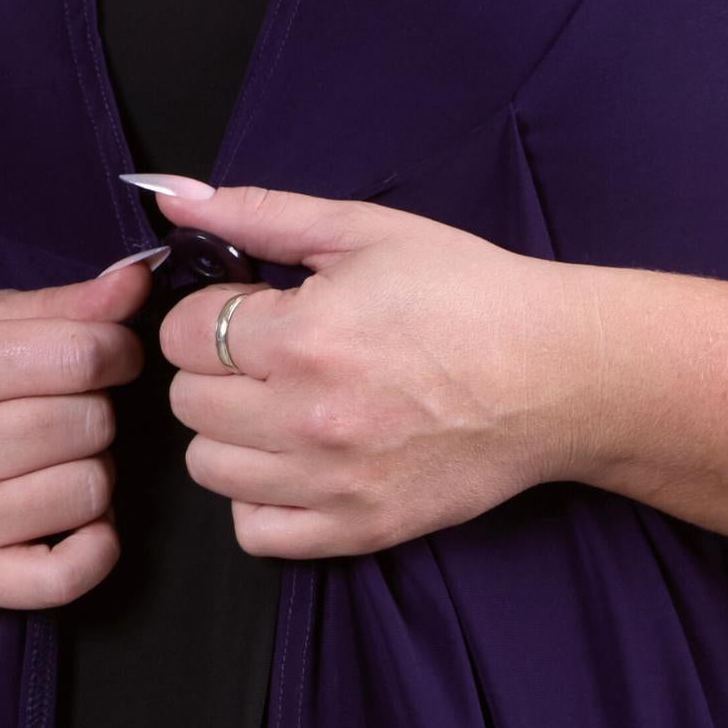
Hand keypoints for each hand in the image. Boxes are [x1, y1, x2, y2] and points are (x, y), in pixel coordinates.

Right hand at [0, 255, 154, 607]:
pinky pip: (68, 576)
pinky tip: (81, 522)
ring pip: (89, 492)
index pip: (80, 354)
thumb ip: (58, 304)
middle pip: (90, 424)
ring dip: (92, 474)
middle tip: (64, 413)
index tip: (107, 357)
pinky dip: (96, 548)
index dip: (117, 350)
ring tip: (55, 462)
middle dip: (96, 411)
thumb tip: (137, 280)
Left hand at [144, 179, 583, 559]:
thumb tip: (170, 195)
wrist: (557, 373)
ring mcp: (331, 483)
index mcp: (302, 337)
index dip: (211, 312)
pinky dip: (261, 499)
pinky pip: (255, 532)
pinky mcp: (358, 529)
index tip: (254, 310)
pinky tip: (296, 461)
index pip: (181, 334)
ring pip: (209, 468)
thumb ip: (260, 213)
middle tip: (271, 356)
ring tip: (283, 407)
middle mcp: (307, 418)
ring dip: (232, 433)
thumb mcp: (366, 231)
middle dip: (216, 370)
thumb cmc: (469, 294)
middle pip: (187, 403)